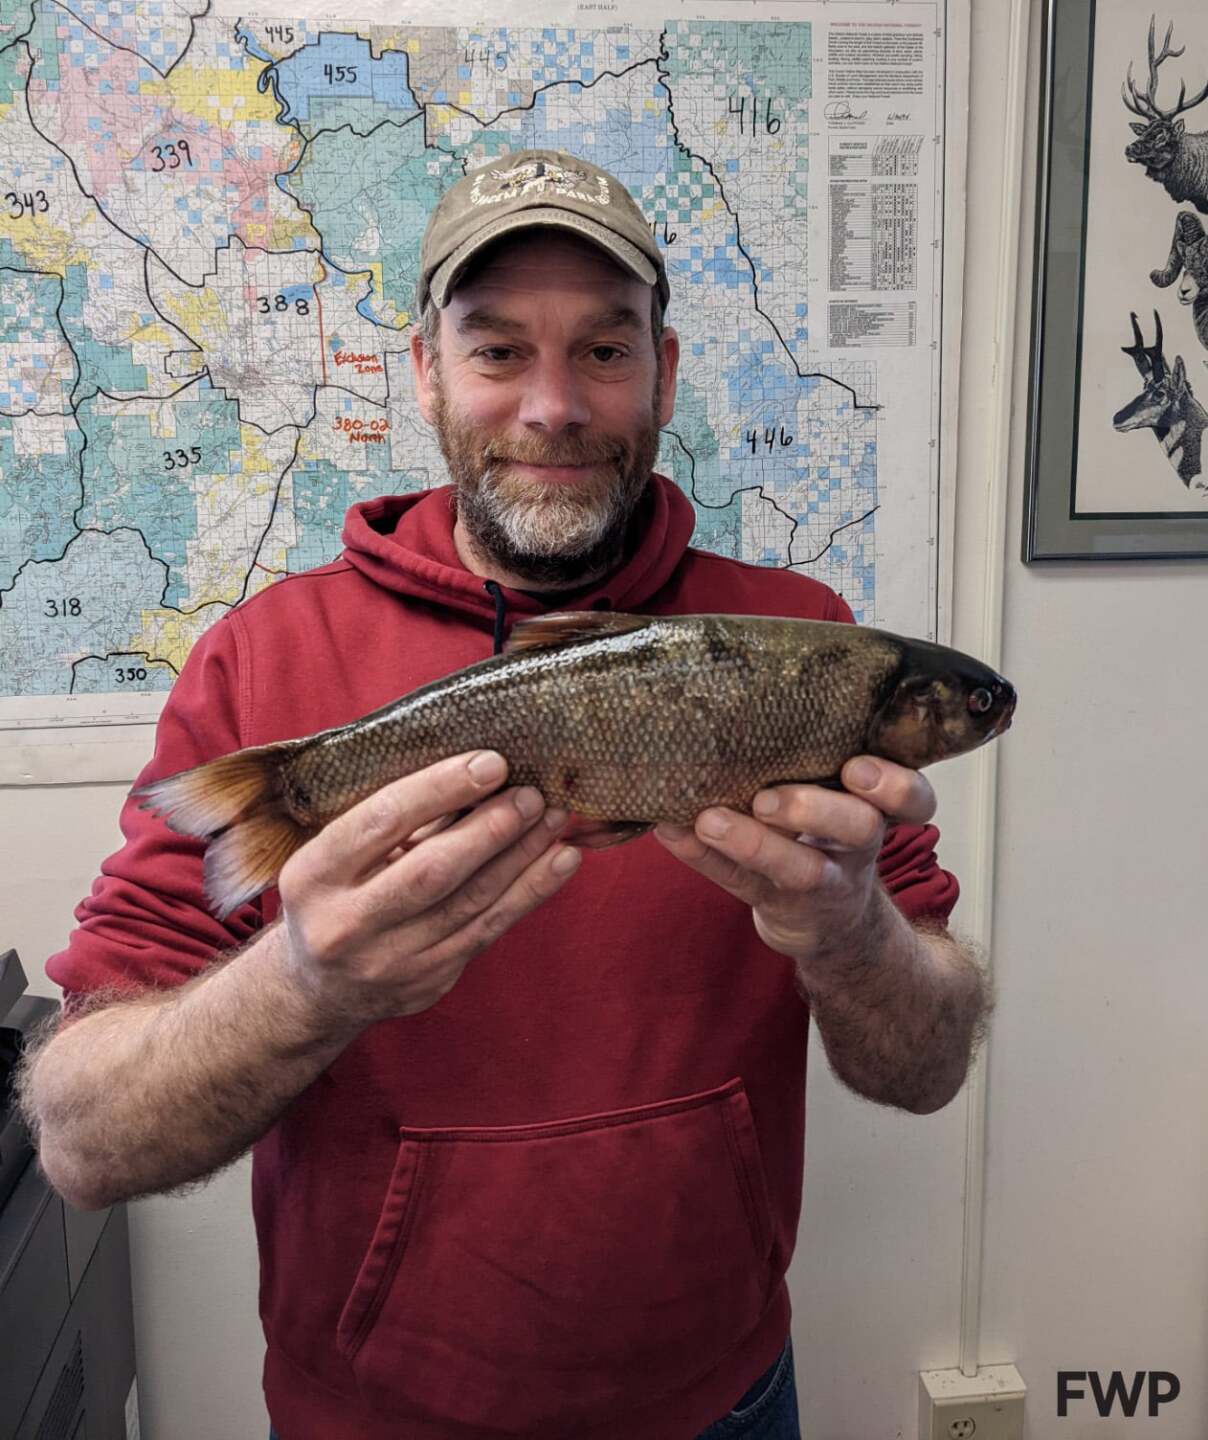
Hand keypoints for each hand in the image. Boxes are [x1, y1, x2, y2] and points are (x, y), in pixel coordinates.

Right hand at [277, 751, 578, 1025]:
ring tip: (557, 820)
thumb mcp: (335, 853)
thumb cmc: (335, 893)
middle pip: (432, 870)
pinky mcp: (427, 981)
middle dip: (491, 828)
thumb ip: (392, 818)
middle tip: (533, 795)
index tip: (490, 762)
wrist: (319, 987)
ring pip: (470, 903)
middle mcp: (346, 924)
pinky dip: (530, 892)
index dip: (440, 788)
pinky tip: (561, 861)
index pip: (382, 821)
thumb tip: (474, 766)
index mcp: (313, 875)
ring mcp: (389, 960)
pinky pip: (488, 930)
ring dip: (522, 856)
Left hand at [653, 757, 934, 975]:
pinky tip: (670, 830)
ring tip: (709, 820)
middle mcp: (855, 849)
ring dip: (752, 843)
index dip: (895, 786)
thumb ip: (822, 756)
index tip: (856, 767)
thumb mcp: (843, 797)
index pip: (914, 800)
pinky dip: (700, 856)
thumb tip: (755, 685)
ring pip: (800, 870)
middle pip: (860, 830)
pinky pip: (736, 882)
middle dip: (816, 809)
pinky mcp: (774, 904)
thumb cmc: (827, 832)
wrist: (824, 920)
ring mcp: (818, 885)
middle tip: (767, 799)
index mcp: (877, 810)